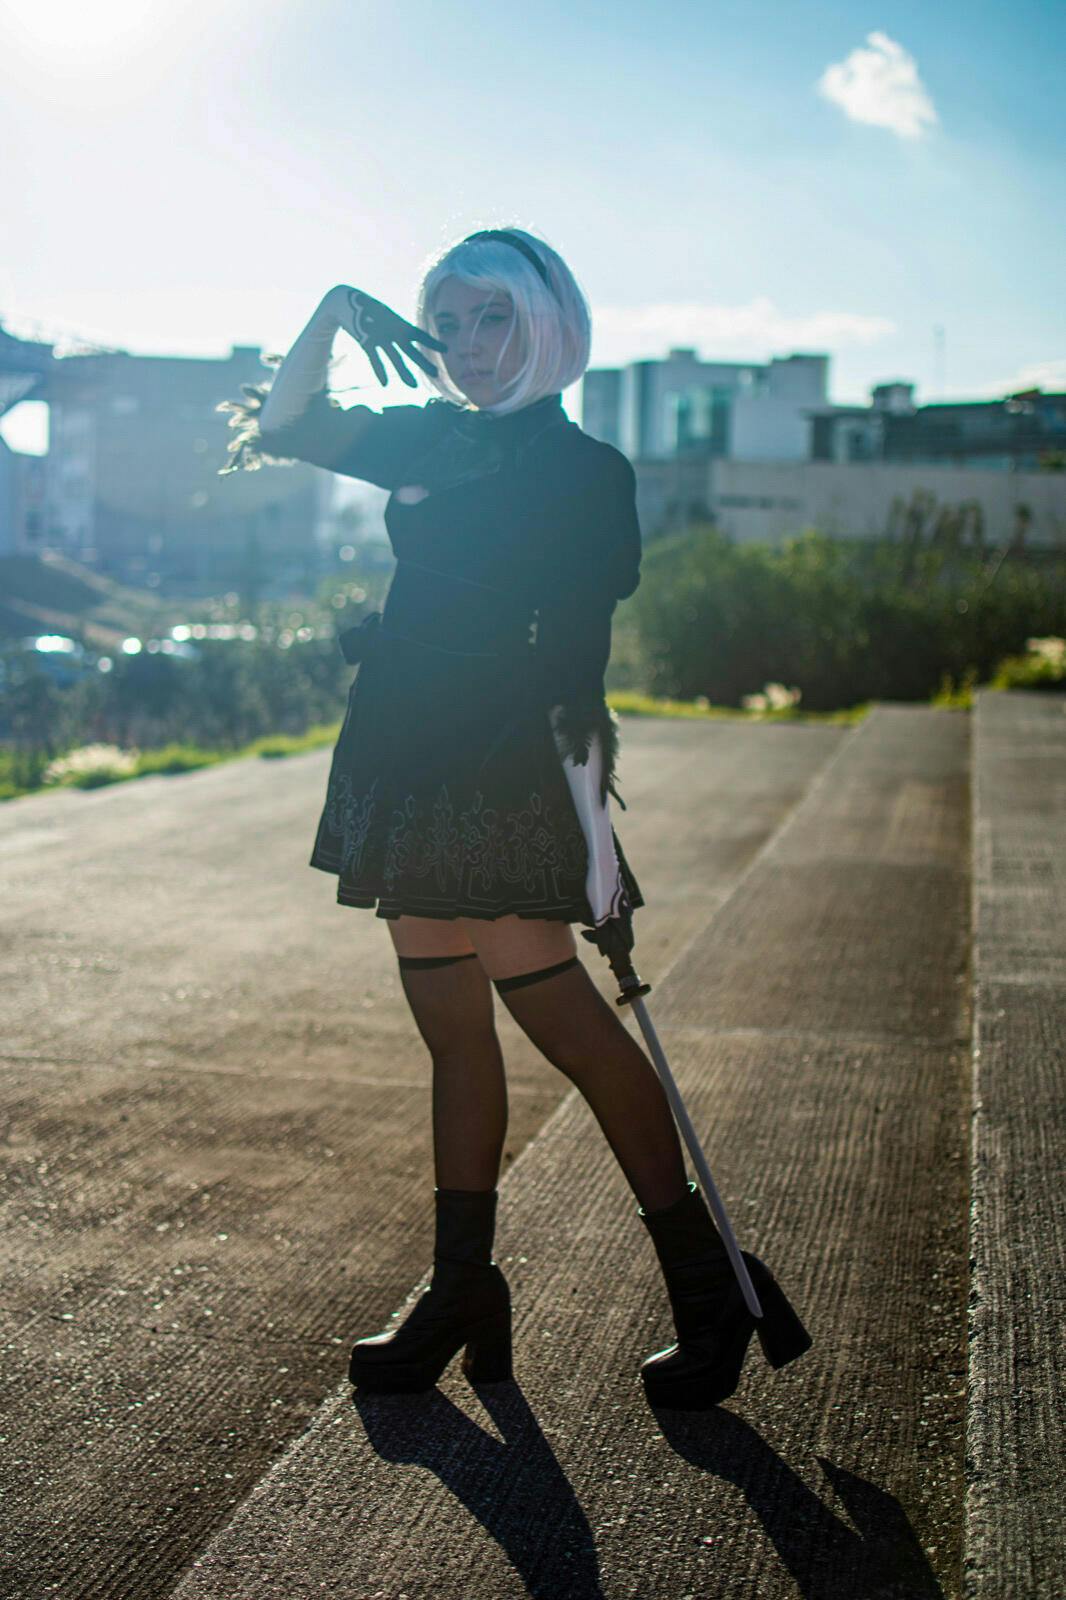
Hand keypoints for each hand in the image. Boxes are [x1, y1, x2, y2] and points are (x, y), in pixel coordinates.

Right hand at [324, 285, 447, 387]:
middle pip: (411, 350)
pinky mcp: (366, 341)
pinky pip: (374, 359)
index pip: (419, 334)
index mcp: (398, 323)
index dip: (432, 341)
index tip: (446, 349)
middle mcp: (392, 331)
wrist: (345, 301)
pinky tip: (385, 384)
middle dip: (424, 362)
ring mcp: (380, 336)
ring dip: (403, 372)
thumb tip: (400, 333)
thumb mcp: (383, 316)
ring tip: (413, 386)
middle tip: (437, 374)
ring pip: (394, 357)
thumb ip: (392, 327)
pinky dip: (379, 370)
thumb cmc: (367, 309)